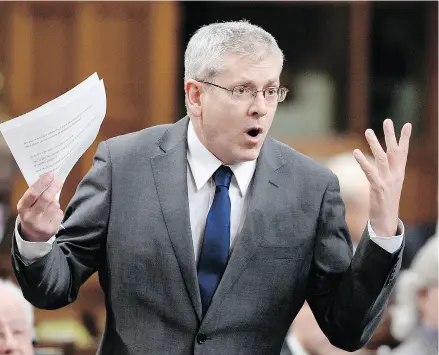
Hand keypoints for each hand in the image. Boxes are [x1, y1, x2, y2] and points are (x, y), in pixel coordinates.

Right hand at [17, 171, 63, 241]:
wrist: (33, 236)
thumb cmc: (32, 213)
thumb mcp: (28, 204)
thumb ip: (36, 193)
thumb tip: (50, 177)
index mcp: (22, 208)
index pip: (32, 194)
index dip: (42, 183)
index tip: (50, 174)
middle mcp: (31, 217)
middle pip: (46, 198)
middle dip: (53, 187)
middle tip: (58, 180)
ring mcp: (42, 224)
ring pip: (55, 205)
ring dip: (55, 201)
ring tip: (51, 203)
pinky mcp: (52, 229)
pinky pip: (60, 213)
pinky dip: (58, 211)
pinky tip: (53, 214)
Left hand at [353, 119, 411, 235]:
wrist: (386, 222)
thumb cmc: (385, 203)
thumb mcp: (389, 185)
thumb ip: (386, 172)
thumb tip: (382, 161)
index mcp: (399, 174)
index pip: (403, 153)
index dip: (404, 138)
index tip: (407, 124)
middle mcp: (395, 175)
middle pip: (393, 151)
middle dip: (391, 135)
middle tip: (387, 121)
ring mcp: (387, 181)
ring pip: (381, 158)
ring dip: (374, 143)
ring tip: (368, 131)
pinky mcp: (378, 188)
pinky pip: (370, 171)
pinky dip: (363, 161)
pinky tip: (356, 152)